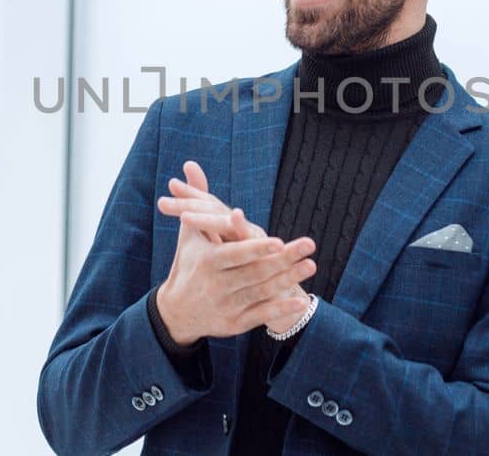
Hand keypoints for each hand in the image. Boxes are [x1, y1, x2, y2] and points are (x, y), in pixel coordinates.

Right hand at [154, 161, 316, 343]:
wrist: (176, 312)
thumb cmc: (189, 262)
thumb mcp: (190, 231)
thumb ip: (197, 198)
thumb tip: (189, 164)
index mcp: (207, 261)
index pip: (235, 254)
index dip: (257, 249)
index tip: (278, 242)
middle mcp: (216, 285)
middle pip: (255, 272)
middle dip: (284, 260)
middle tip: (310, 245)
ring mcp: (226, 306)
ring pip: (261, 293)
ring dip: (288, 281)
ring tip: (311, 265)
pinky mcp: (235, 324)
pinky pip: (261, 315)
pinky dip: (281, 308)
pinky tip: (302, 301)